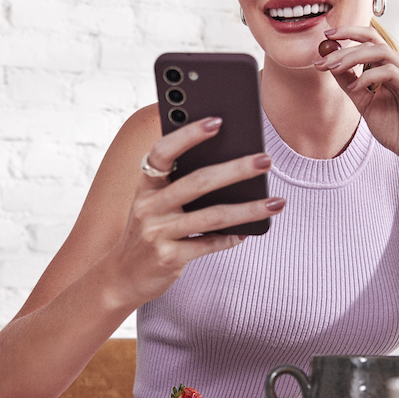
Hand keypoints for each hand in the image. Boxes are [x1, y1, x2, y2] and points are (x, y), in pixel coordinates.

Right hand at [105, 116, 283, 306]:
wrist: (122, 276)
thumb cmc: (148, 231)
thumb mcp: (154, 203)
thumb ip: (178, 184)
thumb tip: (230, 163)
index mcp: (146, 185)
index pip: (163, 151)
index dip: (188, 134)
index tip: (217, 121)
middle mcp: (149, 206)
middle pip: (198, 182)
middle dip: (236, 169)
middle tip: (265, 160)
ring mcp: (157, 233)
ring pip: (212, 215)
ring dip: (249, 208)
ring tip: (276, 202)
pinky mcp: (168, 258)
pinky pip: (208, 244)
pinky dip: (231, 238)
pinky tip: (250, 232)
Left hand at [313, 26, 398, 174]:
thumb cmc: (396, 130)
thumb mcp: (365, 103)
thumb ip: (350, 84)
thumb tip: (331, 65)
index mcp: (394, 67)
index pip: (372, 40)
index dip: (350, 33)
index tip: (327, 36)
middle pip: (374, 41)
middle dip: (345, 47)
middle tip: (323, 58)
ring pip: (381, 52)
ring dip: (353, 57)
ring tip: (333, 68)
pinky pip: (389, 72)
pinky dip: (368, 76)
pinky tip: (354, 88)